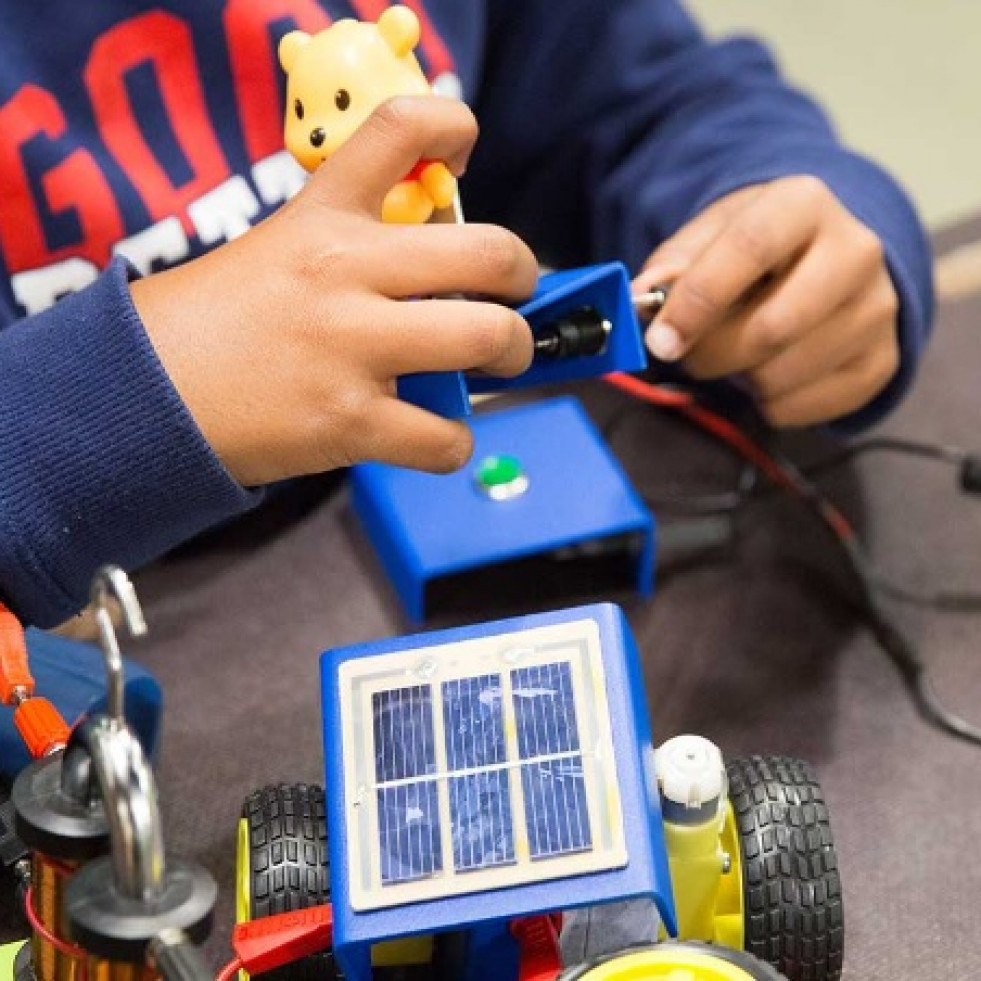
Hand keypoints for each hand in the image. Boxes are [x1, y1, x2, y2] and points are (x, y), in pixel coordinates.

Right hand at [131, 96, 536, 485]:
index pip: (398, 130)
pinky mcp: (349, 420)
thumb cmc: (214, 323)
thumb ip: (353, 249)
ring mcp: (350, 347)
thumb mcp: (276, 252)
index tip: (463, 146)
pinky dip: (455, 443)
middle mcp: (345, 272)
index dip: (451, 124)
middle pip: (488, 253)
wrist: (143, 392)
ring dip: (512, 355)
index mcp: (323, 218)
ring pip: (488, 340)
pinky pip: (445, 438)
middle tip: (513, 299)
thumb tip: (437, 275)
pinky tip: (435, 436)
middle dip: (522, 278)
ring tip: (493, 366)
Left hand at [633, 177, 899, 426]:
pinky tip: (769, 370)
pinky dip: (766, 403)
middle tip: (687, 353)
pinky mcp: (881, 361)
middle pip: (770, 328)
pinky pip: (800, 408)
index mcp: (805, 204)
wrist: (832, 257)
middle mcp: (856, 252)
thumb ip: (673, 265)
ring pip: (780, 376)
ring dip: (738, 379)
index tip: (661, 339)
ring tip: (737, 354)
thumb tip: (643, 298)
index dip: (698, 300)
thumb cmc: (758, 248)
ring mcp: (877, 310)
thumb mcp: (712, 235)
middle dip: (710, 354)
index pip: (749, 249)